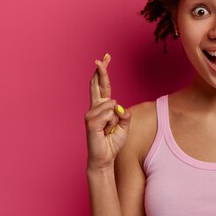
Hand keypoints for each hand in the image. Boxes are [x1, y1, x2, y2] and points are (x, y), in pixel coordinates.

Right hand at [84, 53, 130, 169]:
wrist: (105, 157)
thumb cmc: (113, 141)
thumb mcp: (125, 125)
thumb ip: (124, 114)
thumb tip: (116, 105)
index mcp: (102, 107)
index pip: (103, 86)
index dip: (103, 72)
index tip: (105, 58)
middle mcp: (95, 108)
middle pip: (97, 85)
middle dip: (100, 71)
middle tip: (101, 58)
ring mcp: (91, 114)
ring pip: (111, 105)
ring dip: (115, 120)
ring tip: (109, 130)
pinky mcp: (90, 122)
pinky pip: (109, 114)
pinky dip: (112, 123)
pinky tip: (105, 131)